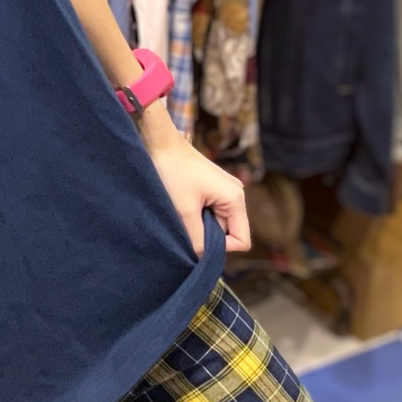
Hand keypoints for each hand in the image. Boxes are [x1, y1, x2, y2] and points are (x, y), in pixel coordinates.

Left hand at [137, 104, 250, 254]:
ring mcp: (225, 190)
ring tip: (182, 211)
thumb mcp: (184, 211)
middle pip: (229, 231)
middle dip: (208, 235)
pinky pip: (211, 211)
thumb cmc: (172, 172)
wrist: (160, 143)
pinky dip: (197, 214)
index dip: (221, 248)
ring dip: (200, 224)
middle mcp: (236, 194)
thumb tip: (202, 258)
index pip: (241, 240)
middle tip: (185, 224)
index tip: (198, 240)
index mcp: (235, 198)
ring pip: (218, 222)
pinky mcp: (213, 187)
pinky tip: (182, 205)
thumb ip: (196, 238)